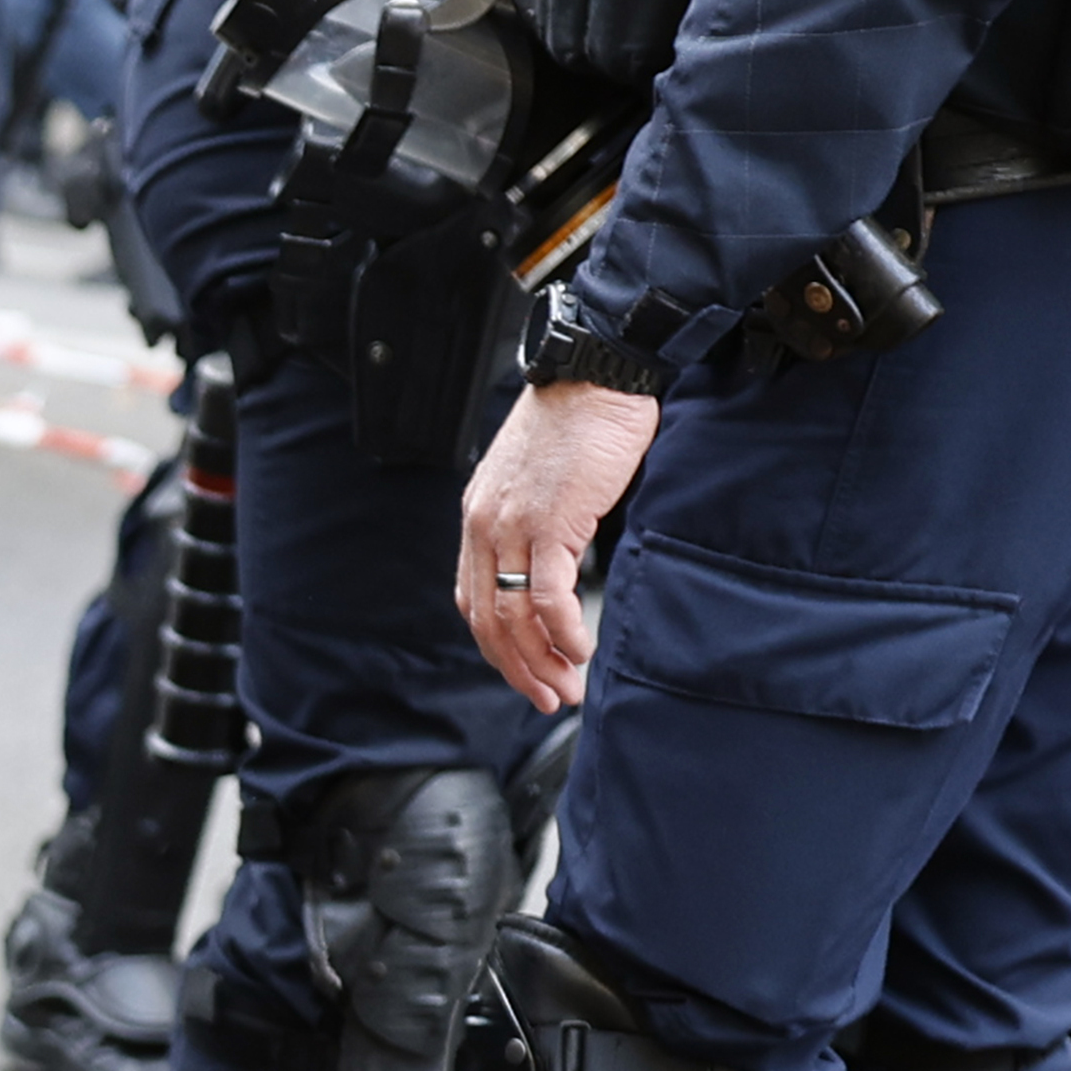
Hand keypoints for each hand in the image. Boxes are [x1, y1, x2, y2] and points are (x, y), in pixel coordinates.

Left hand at [457, 379, 659, 712]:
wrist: (597, 371)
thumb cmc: (580, 420)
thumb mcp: (541, 480)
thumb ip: (536, 524)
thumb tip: (556, 563)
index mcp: (479, 519)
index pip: (474, 600)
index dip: (497, 645)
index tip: (523, 670)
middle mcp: (485, 527)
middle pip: (489, 619)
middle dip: (517, 668)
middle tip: (545, 698)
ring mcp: (514, 526)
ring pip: (514, 615)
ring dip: (540, 660)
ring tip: (564, 687)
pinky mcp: (552, 522)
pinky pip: (548, 593)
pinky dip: (561, 630)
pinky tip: (578, 648)